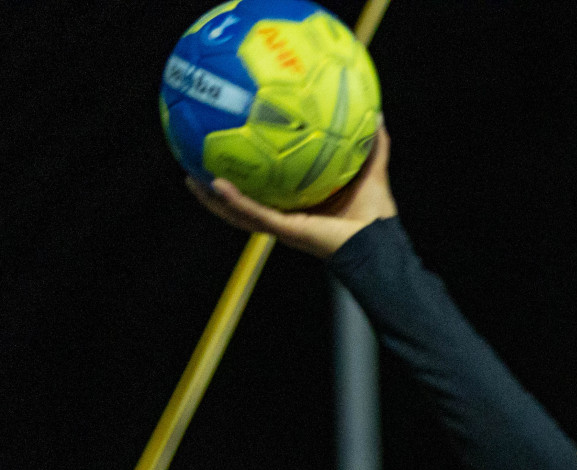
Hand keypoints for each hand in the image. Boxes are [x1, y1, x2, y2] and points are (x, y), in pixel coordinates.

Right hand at [185, 119, 397, 257]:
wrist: (379, 242)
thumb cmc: (376, 213)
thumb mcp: (371, 170)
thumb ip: (372, 145)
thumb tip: (376, 113)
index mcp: (300, 204)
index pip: (267, 189)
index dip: (248, 174)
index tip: (232, 151)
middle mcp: (287, 216)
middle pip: (243, 202)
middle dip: (219, 188)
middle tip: (198, 165)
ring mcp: (283, 225)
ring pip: (238, 213)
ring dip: (214, 199)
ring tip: (191, 179)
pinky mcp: (285, 231)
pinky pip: (253, 214)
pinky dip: (233, 202)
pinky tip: (216, 185)